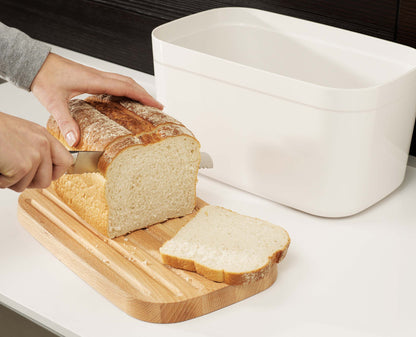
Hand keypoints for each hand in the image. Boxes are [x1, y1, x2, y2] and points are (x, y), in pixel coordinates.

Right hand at [0, 112, 72, 191]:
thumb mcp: (21, 135)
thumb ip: (35, 149)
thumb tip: (44, 172)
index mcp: (44, 136)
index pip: (65, 161)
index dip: (55, 173)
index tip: (43, 176)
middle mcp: (43, 144)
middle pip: (47, 180)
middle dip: (29, 182)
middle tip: (13, 173)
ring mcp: (35, 155)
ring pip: (29, 185)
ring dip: (12, 181)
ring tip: (2, 164)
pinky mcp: (23, 165)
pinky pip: (13, 185)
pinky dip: (1, 180)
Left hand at [31, 53, 162, 146]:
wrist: (34, 63)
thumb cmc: (44, 77)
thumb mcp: (54, 102)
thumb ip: (65, 121)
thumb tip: (74, 140)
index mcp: (94, 80)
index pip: (126, 87)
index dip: (143, 96)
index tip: (156, 105)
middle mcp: (98, 76)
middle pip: (129, 83)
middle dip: (145, 95)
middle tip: (158, 106)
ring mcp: (95, 76)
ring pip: (123, 80)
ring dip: (137, 90)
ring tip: (146, 102)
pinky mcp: (91, 77)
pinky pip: (114, 82)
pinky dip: (125, 89)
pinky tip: (124, 98)